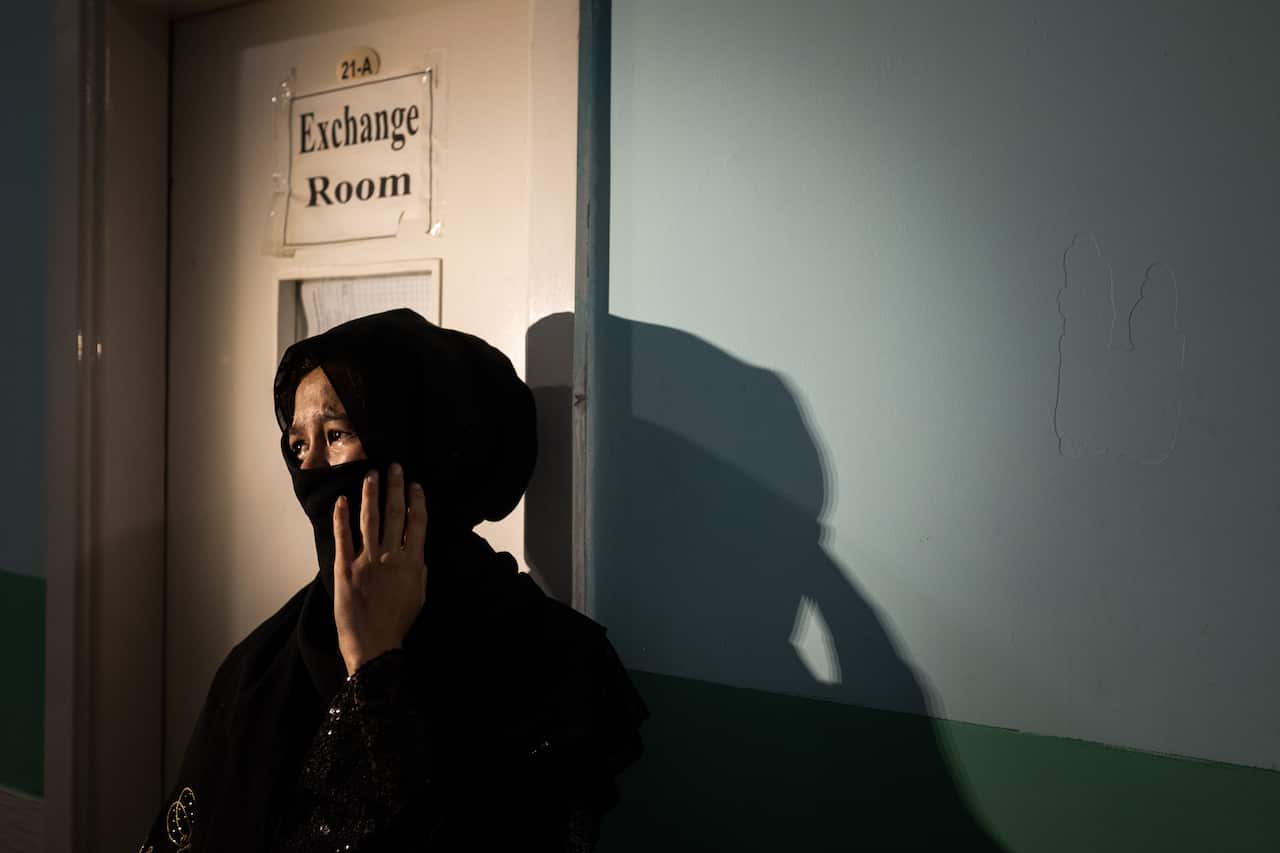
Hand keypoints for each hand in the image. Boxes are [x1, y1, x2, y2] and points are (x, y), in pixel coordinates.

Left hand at [332, 462, 427, 675]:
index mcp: (412, 562)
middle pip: (394, 514)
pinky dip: (341, 518)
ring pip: (369, 519)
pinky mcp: (344, 569)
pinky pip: (343, 538)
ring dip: (370, 495)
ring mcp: (366, 561)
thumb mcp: (419, 595)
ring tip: (371, 475)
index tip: (416, 484)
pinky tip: (341, 500)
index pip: (417, 523)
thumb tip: (418, 550)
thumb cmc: (399, 623)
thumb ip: (420, 570)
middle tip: (394, 467)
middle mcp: (390, 556)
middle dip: (395, 487)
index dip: (416, 501)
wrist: (374, 646)